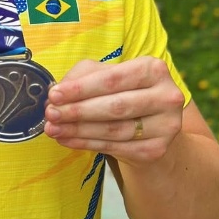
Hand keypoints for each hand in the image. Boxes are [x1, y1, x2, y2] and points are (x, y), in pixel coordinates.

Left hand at [43, 56, 184, 165]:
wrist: (151, 124)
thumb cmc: (123, 92)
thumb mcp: (105, 75)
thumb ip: (82, 77)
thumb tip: (57, 94)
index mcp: (154, 69)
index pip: (112, 79)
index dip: (81, 88)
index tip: (54, 94)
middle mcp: (167, 96)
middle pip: (115, 106)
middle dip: (77, 111)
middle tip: (51, 114)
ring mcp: (166, 126)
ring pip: (114, 130)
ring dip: (78, 130)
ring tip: (54, 129)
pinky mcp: (157, 149)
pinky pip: (116, 147)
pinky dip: (87, 144)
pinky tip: (68, 140)